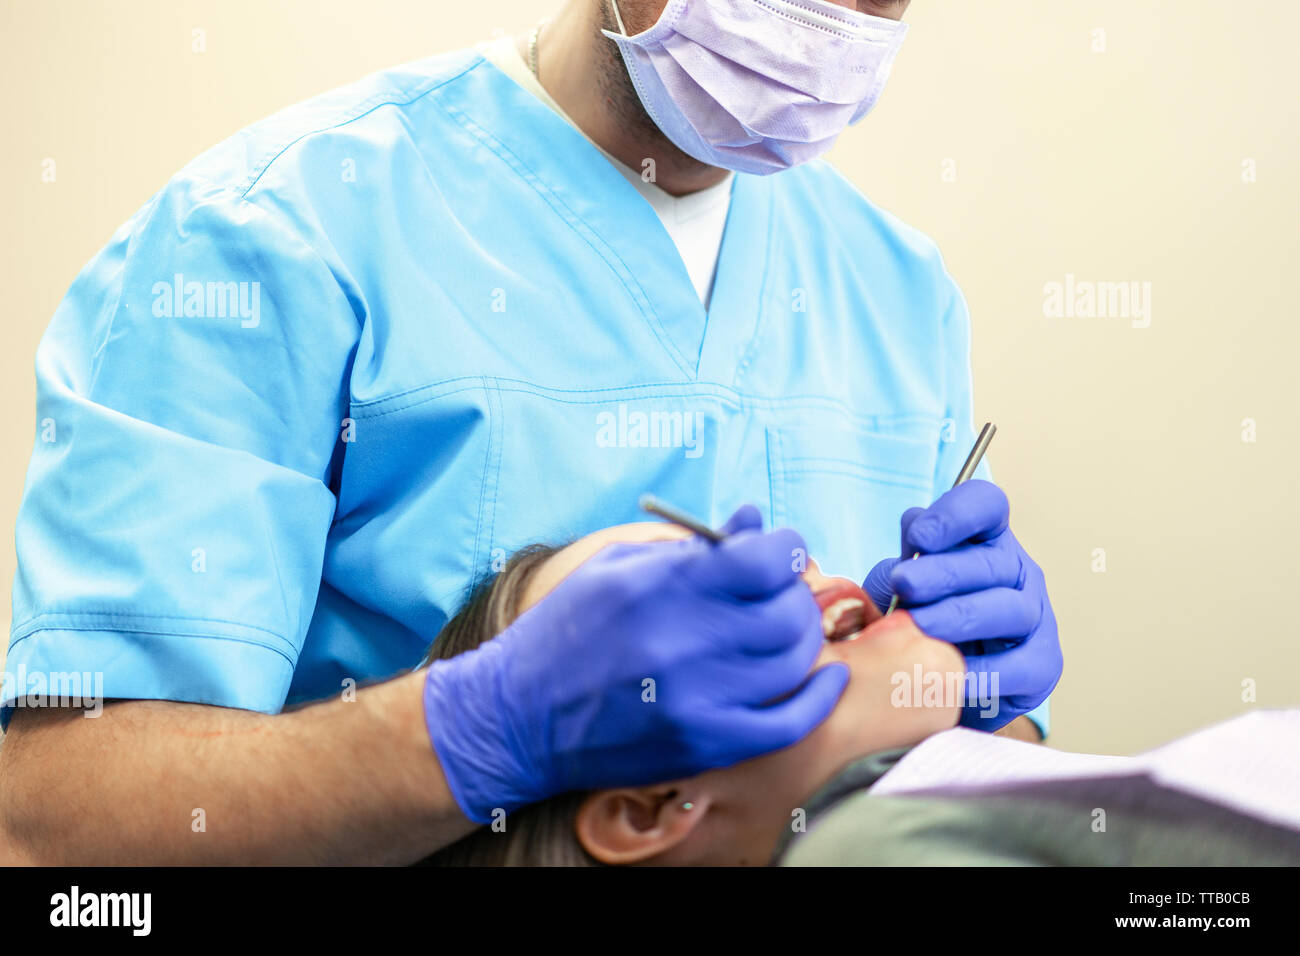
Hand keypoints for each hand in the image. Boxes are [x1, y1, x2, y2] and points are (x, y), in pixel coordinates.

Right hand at [423, 506, 848, 821]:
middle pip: (786, 611)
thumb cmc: (568, 631)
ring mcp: (696, 698)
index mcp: (659, 586)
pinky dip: (819, 697)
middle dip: (793, 594)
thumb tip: (755, 520)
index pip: (762, 557)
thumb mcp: (618, 568)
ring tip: (785, 632)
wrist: (517, 717)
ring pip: (794, 661)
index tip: (781, 550)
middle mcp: (682, 641)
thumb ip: (692, 546)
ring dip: (802, 640)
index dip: (785, 547)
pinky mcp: (704, 744)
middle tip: (779, 594)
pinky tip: (824, 678)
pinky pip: (790, 722)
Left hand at [862, 480, 1060, 730]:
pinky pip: (1018, 666)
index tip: (918, 537)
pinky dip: (982, 671)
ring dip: (958, 616)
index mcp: (985, 539)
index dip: (956, 515)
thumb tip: (907, 545)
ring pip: (1007, 609)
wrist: (943, 683)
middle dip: (943, 572)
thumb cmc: (923, 623)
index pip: (986, 506)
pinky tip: (947, 671)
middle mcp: (1017, 572)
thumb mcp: (902, 587)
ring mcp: (1035, 616)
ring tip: (916, 626)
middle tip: (903, 584)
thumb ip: (901, 564)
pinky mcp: (1042, 664)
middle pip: (992, 562)